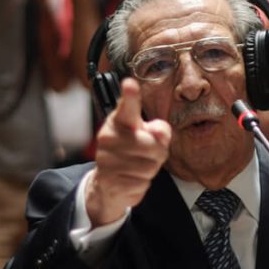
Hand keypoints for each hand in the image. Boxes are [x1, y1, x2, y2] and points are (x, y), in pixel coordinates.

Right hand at [86, 78, 170, 226]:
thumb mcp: (147, 137)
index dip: (130, 95)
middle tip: (145, 154)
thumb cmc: (132, 154)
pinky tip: (131, 179)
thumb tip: (161, 134)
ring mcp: (107, 159)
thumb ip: (159, 131)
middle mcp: (109, 137)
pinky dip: (142, 182)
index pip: (127, 107)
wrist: (108, 184)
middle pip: (153, 144)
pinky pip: (142, 181)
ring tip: (137, 167)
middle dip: (157, 152)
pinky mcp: (110, 180)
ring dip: (150, 169)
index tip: (130, 84)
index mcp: (119, 121)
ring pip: (149, 165)